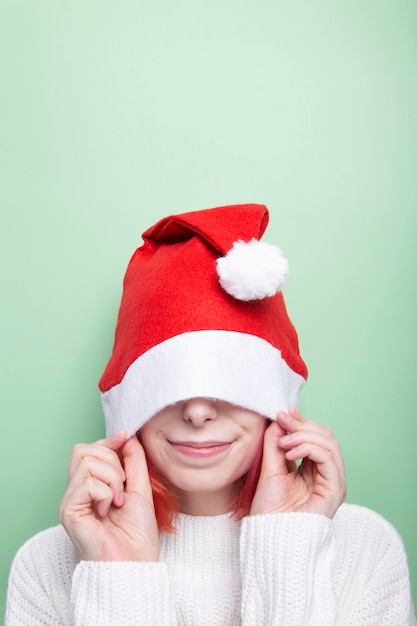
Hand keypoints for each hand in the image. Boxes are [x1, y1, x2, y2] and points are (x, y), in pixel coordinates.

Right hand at [59, 431, 159, 560]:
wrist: (135, 563)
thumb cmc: (137, 534)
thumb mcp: (139, 488)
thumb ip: (133, 461)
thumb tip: (126, 435)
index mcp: (90, 486)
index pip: (88, 449)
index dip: (107, 441)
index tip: (125, 436)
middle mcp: (76, 492)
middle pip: (82, 450)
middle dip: (111, 461)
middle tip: (123, 486)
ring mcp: (70, 501)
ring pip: (86, 463)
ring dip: (112, 478)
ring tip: (118, 500)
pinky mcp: (68, 511)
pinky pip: (87, 482)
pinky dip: (105, 492)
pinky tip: (108, 510)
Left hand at [250, 408, 345, 517]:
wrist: (269, 536)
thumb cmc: (270, 510)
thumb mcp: (271, 468)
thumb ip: (275, 444)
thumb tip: (279, 419)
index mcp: (315, 469)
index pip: (317, 436)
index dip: (301, 421)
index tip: (283, 412)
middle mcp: (328, 474)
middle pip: (326, 436)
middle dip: (303, 424)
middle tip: (282, 419)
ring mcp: (334, 482)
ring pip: (330, 443)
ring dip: (304, 435)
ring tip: (283, 441)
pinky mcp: (334, 490)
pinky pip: (328, 458)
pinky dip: (309, 447)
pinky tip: (290, 452)